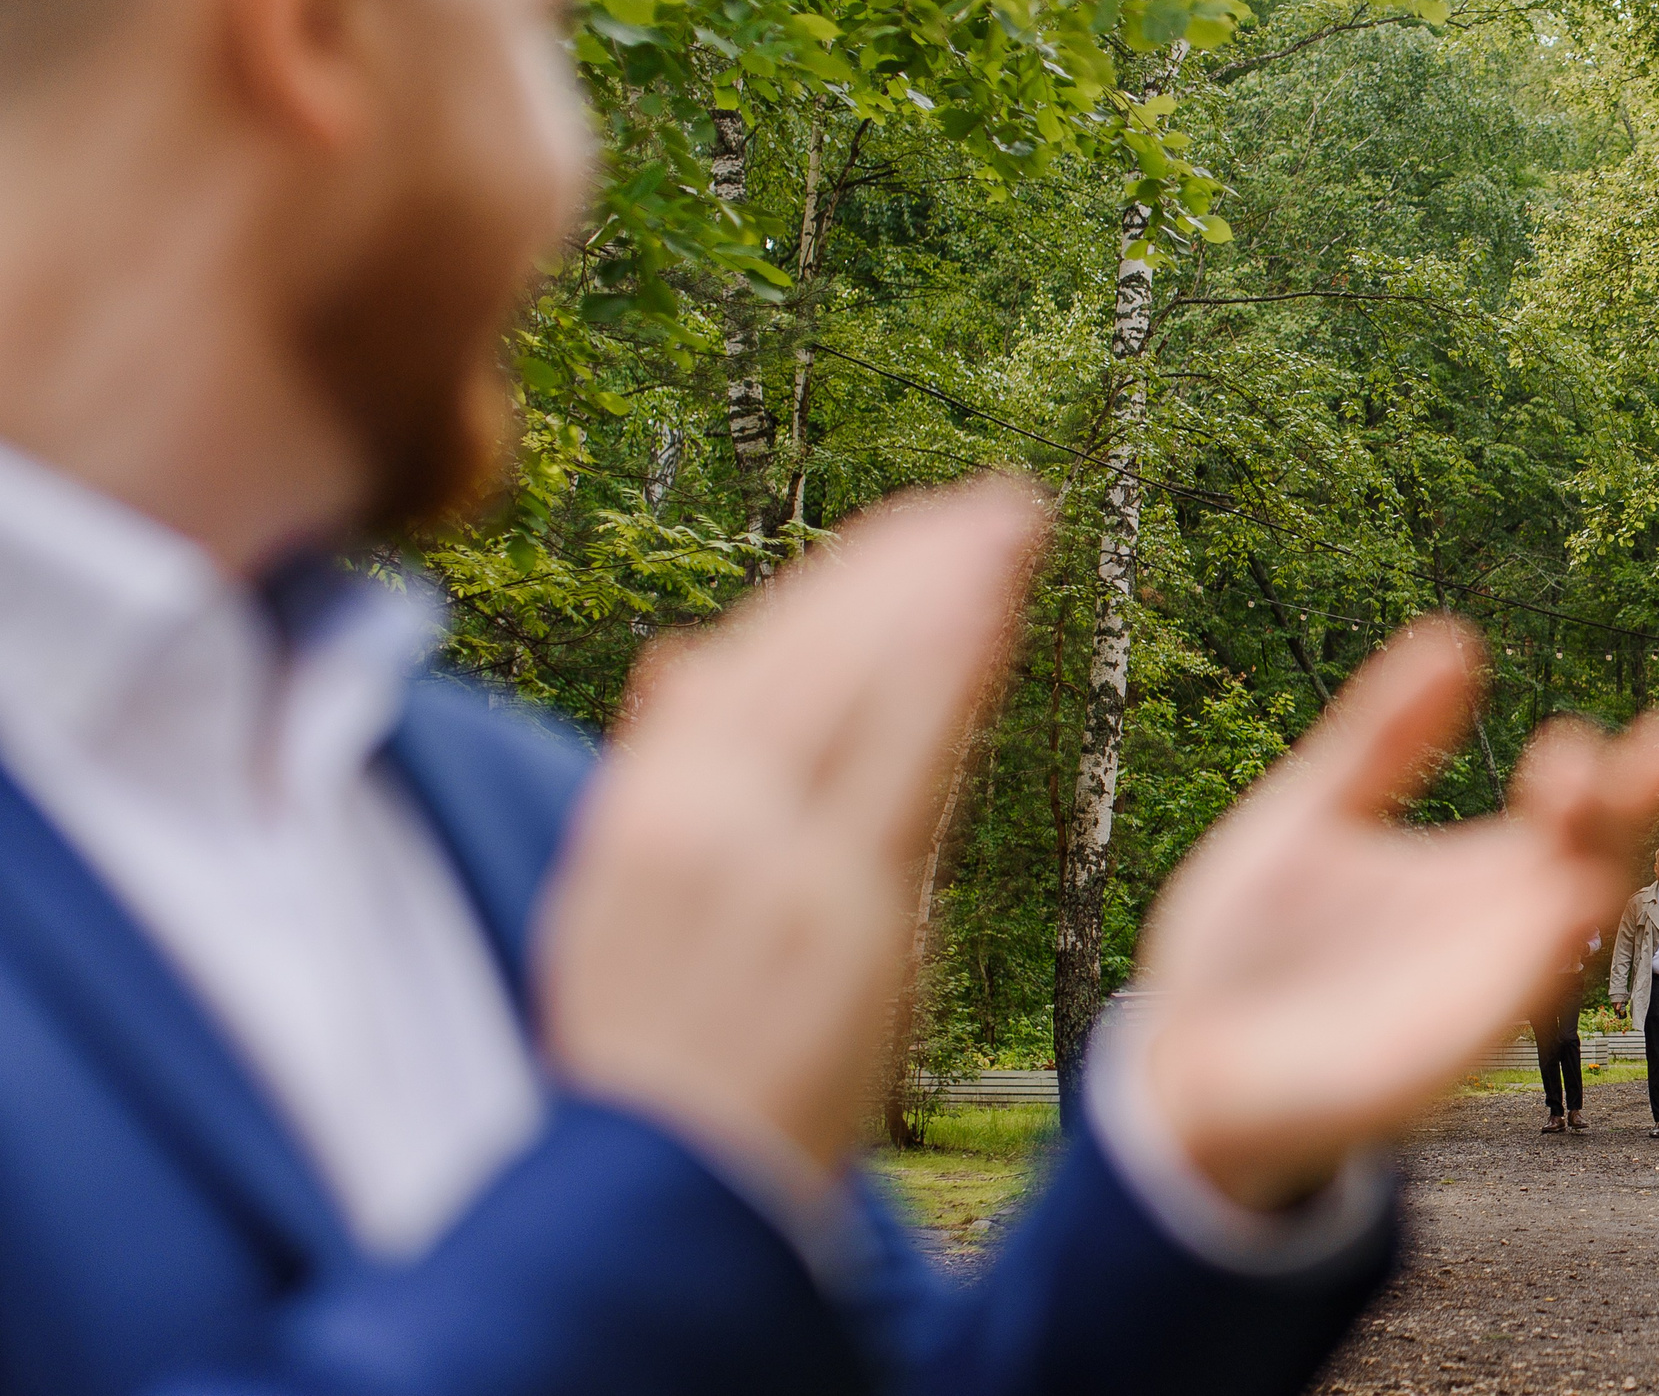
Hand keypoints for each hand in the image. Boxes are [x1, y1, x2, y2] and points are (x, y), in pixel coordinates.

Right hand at [539, 479, 1047, 1177]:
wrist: (665, 1191)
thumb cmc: (647, 1047)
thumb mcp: (612, 899)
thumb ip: (662, 769)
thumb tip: (682, 657)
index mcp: (647, 807)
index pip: (759, 661)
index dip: (841, 586)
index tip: (908, 535)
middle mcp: (708, 815)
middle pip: (821, 653)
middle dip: (910, 565)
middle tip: (994, 499)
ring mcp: (782, 858)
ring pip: (866, 686)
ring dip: (945, 590)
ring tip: (1014, 524)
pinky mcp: (850, 909)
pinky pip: (908, 763)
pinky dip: (952, 672)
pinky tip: (998, 611)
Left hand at [1139, 620, 1658, 1209]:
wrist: (1182, 1060)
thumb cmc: (1254, 943)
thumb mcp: (1316, 813)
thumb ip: (1384, 739)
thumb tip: (1456, 635)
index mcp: (1474, 874)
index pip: (1570, 816)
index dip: (1601, 773)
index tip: (1576, 737)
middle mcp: (1493, 931)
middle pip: (1598, 862)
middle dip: (1639, 805)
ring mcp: (1472, 993)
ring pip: (1570, 929)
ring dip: (1594, 865)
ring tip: (1589, 792)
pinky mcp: (1435, 1053)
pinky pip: (1504, 1006)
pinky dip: (1537, 957)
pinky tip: (1557, 906)